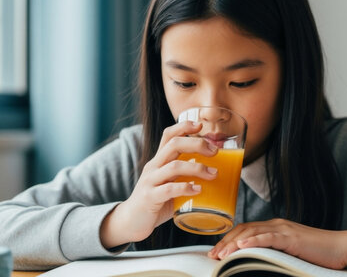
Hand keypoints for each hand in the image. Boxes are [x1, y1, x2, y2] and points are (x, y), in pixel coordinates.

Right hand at [100, 121, 218, 248]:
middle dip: (197, 144)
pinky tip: (198, 190)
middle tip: (215, 152)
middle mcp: (153, 167)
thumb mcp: (170, 183)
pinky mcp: (150, 198)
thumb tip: (214, 172)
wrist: (130, 222)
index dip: (184, 126)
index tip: (200, 125)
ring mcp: (150, 181)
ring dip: (197, 168)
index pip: (168, 135)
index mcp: (159, 161)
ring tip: (213, 174)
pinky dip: (186, 188)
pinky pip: (169, 189)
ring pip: (174, 166)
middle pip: (174, 144)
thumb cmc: (156, 202)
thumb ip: (185, 176)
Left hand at [207, 219, 346, 269]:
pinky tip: (242, 246)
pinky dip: (253, 241)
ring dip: (234, 243)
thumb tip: (256, 263)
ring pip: (252, 232)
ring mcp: (284, 230)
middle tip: (212, 256)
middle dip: (226, 242)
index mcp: (275, 227)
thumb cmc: (319, 254)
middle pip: (244, 229)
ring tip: (221, 254)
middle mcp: (277, 225)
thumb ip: (274, 253)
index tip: (216, 252)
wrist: (342, 247)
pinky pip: (269, 238)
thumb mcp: (291, 252)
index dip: (229, 239)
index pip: (245, 229)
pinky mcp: (292, 238)